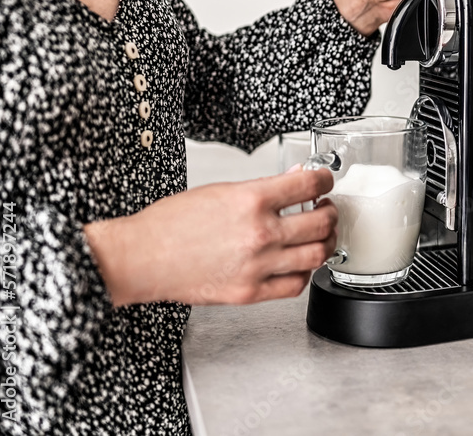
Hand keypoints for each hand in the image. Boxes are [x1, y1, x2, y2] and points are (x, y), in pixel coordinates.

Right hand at [84, 169, 336, 305]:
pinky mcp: (250, 292)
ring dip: (325, 243)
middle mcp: (260, 233)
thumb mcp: (220, 191)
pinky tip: (298, 263)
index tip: (325, 182)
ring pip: (316, 256)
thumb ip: (263, 187)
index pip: (309, 186)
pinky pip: (295, 285)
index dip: (325, 181)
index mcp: (252, 200)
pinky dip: (304, 273)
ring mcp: (257, 266)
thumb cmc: (171, 224)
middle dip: (331, 213)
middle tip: (326, 210)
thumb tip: (295, 180)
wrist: (141, 258)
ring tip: (319, 237)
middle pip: (321, 223)